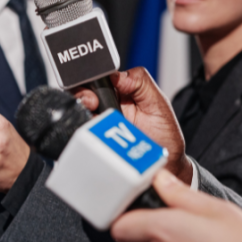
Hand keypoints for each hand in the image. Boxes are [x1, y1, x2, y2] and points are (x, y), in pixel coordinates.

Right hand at [72, 68, 192, 183]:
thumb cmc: (163, 136)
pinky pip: (79, 137)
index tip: (99, 88)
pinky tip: (92, 135)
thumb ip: (141, 82)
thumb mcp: (158, 103)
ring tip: (94, 120)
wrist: (165, 167)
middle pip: (79, 95)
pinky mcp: (93, 144)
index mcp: (117, 93)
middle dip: (82, 96)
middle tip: (93, 104)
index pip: (95, 80)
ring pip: (76, 115)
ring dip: (82, 115)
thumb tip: (118, 74)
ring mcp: (96, 127)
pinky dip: (81, 135)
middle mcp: (104, 109)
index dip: (91, 80)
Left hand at [111, 170, 241, 241]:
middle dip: (153, 225)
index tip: (137, 205)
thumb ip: (179, 193)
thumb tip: (161, 180)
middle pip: (139, 237)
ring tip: (199, 236)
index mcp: (161, 230)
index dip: (124, 214)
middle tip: (177, 216)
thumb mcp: (214, 208)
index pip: (119, 225)